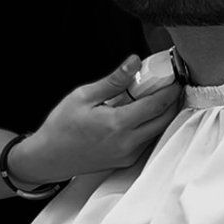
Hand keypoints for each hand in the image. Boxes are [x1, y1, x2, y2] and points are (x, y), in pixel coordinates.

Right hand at [10, 56, 180, 183]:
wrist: (48, 157)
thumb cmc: (61, 127)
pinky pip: (147, 141)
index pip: (157, 105)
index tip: (174, 77)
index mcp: (118, 125)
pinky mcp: (126, 161)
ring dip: (163, 113)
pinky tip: (143, 113)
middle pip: (165, 119)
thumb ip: (114, 80)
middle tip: (171, 83)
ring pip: (158, 131)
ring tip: (156, 95)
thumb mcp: (84, 96)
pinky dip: (152, 125)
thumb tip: (134, 63)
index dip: (170, 89)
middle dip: (173, 100)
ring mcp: (128, 155)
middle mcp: (127, 143)